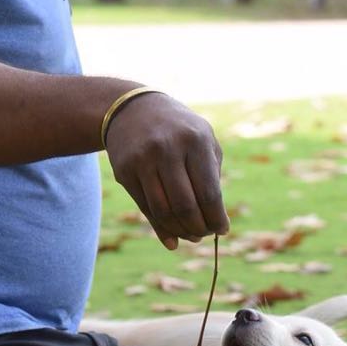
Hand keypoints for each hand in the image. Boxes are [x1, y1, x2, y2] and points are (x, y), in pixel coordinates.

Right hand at [104, 93, 228, 249]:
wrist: (133, 108)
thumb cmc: (180, 131)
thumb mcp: (204, 142)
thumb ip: (212, 178)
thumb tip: (216, 224)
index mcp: (194, 141)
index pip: (209, 193)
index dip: (217, 218)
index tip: (222, 230)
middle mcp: (167, 149)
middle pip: (185, 206)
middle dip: (199, 228)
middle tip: (205, 234)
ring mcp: (142, 160)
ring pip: (164, 211)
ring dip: (180, 231)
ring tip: (191, 235)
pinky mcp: (124, 171)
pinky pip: (145, 208)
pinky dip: (161, 228)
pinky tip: (172, 237)